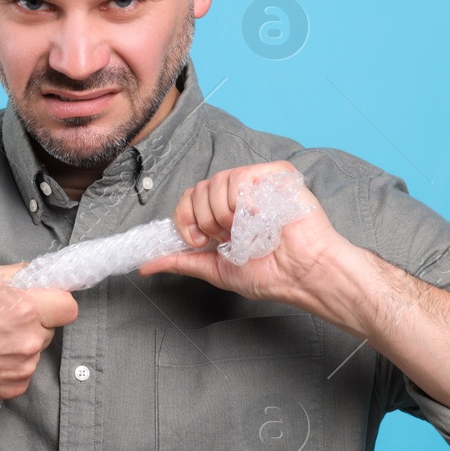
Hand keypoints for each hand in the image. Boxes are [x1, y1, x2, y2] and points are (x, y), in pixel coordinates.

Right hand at [0, 263, 77, 407]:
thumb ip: (12, 273)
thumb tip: (33, 275)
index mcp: (23, 308)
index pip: (67, 306)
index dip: (55, 302)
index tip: (42, 303)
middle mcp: (29, 341)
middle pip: (50, 329)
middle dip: (33, 322)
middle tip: (1, 321)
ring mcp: (21, 368)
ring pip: (35, 351)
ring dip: (20, 346)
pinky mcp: (12, 390)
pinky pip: (22, 372)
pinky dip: (9, 366)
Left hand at [137, 161, 344, 306]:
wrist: (302, 275)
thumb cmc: (271, 273)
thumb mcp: (216, 269)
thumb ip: (182, 262)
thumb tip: (146, 266)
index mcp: (222, 213)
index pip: (188, 198)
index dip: (185, 219)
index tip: (198, 241)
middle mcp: (237, 195)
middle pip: (199, 188)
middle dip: (206, 221)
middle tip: (229, 239)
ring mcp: (257, 183)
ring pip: (219, 182)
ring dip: (227, 215)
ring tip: (249, 231)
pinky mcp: (277, 175)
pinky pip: (243, 177)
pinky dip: (248, 204)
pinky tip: (263, 218)